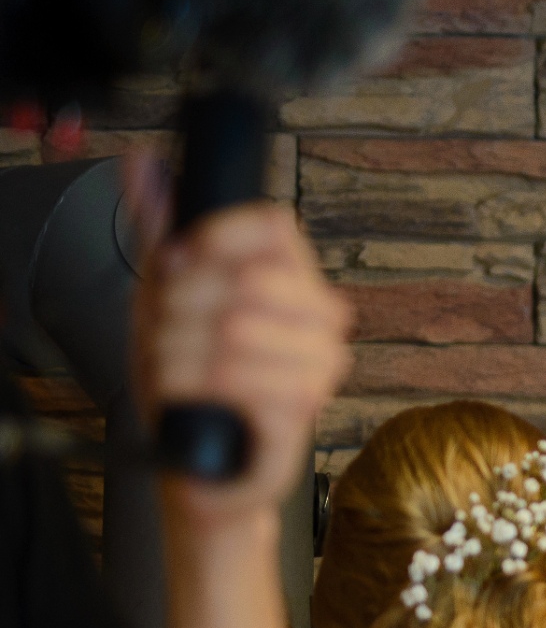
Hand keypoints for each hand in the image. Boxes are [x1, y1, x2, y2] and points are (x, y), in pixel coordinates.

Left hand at [124, 152, 350, 522]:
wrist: (200, 464)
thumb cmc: (191, 386)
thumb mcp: (164, 300)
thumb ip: (161, 230)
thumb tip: (141, 163)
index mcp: (295, 284)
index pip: (276, 226)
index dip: (219, 237)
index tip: (180, 261)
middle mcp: (321, 322)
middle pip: (248, 278)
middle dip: (182, 308)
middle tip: (167, 334)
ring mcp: (319, 368)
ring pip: (234, 330)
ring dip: (177, 352)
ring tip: (172, 369)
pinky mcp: (302, 412)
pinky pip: (236, 379)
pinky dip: (191, 387)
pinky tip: (189, 396)